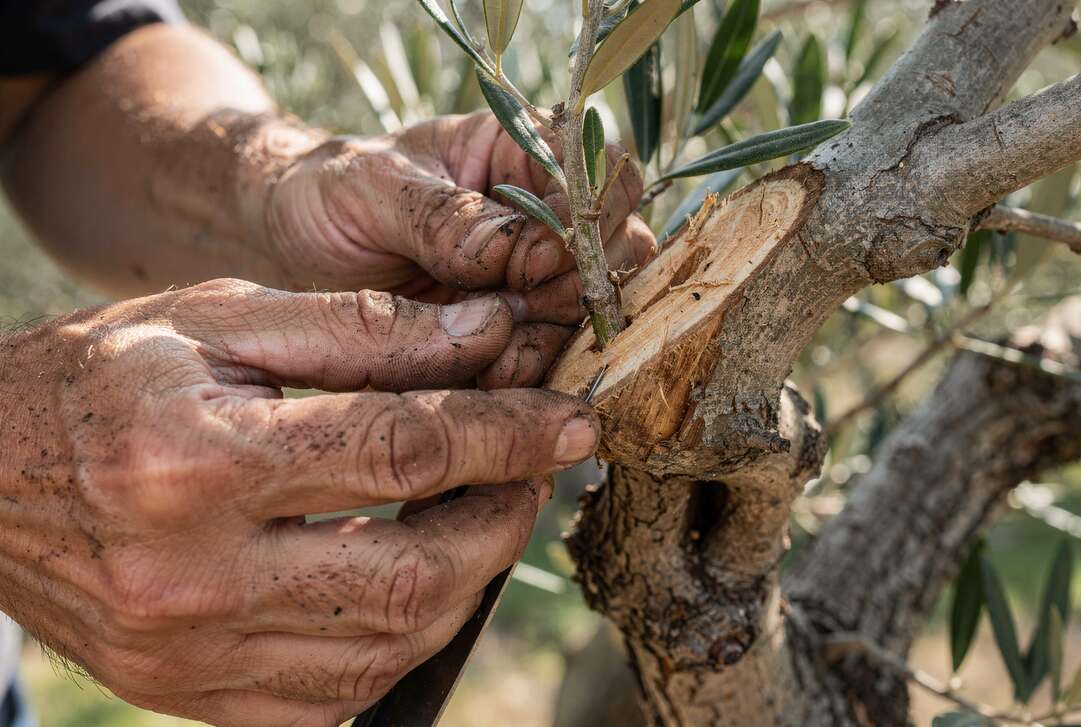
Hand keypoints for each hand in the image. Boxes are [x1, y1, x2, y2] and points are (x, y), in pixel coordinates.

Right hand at [0, 279, 598, 725]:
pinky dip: (401, 639)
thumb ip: (361, 330)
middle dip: (504, 519)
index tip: (576, 417)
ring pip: (390, 646)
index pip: (405, 451)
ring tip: (481, 514)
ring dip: (467, 580)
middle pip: (414, 574)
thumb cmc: (100, 379)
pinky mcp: (192, 699)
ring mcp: (192, 656)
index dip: (511, 433)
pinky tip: (413, 579)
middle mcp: (196, 574)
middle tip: (532, 468)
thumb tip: (489, 338)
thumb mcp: (217, 319)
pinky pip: (339, 695)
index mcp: (201, 460)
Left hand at [264, 111, 656, 386]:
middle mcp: (547, 215)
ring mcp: (540, 279)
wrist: (291, 252)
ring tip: (499, 364)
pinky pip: (554, 356)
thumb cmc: (330, 195)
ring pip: (593, 311)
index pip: (595, 173)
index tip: (528, 262)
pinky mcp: (520, 334)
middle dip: (578, 289)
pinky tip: (492, 382)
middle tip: (520, 314)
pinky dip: (532, 375)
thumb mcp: (370, 187)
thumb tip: (506, 249)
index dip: (579, 221)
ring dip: (556, 341)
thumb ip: (439, 214)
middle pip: (618, 248)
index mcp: (522, 151)